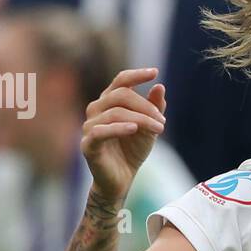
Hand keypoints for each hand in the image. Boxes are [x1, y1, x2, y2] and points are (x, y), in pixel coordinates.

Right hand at [81, 67, 167, 201]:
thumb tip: (160, 86)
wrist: (122, 179)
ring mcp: (90, 126)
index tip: (154, 72)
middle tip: (162, 122)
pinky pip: (101, 131)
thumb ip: (154, 108)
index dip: (136, 75)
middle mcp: (96, 110)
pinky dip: (119, 128)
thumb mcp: (149, 127)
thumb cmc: (132, 150)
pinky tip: (134, 129)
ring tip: (159, 129)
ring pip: (115, 112)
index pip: (120, 81)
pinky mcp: (88, 144)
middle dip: (145, 106)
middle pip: (121, 95)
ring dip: (141, 119)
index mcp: (109, 102)